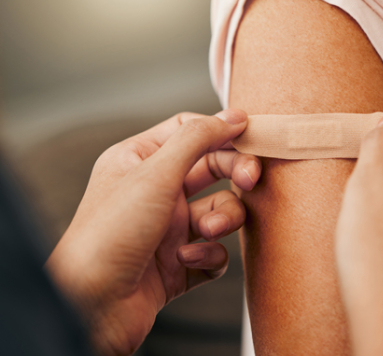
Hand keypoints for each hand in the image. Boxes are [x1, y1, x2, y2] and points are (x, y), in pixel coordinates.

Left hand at [46, 109, 260, 354]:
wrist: (91, 307)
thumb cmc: (109, 235)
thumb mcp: (154, 174)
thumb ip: (196, 140)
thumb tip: (231, 117)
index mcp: (140, 162)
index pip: (188, 131)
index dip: (219, 130)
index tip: (250, 133)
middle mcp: (156, 192)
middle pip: (211, 169)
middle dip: (233, 173)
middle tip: (250, 179)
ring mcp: (168, 229)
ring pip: (218, 211)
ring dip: (221, 219)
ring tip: (207, 230)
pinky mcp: (179, 263)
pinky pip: (213, 251)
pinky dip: (208, 255)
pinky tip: (186, 260)